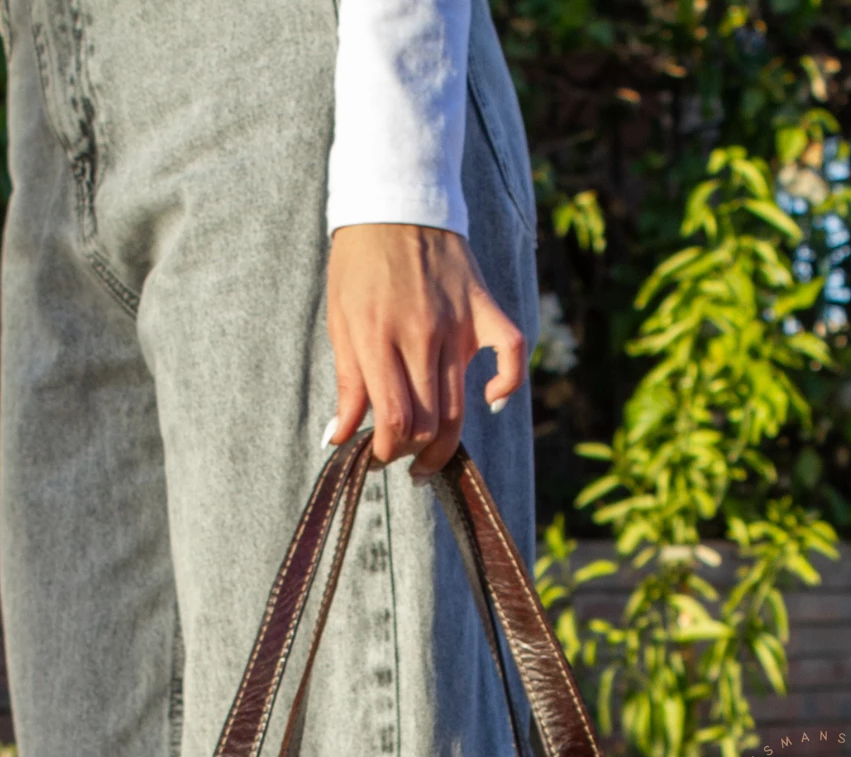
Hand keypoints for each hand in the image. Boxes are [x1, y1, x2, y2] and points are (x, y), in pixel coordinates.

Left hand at [324, 223, 526, 477]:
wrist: (397, 203)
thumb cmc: (360, 265)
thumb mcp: (340, 321)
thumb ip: (347, 382)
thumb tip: (339, 439)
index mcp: (378, 336)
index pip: (394, 419)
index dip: (387, 452)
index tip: (377, 458)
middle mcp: (421, 334)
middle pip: (428, 423)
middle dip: (411, 452)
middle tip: (400, 454)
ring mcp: (458, 322)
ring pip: (461, 407)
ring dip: (444, 443)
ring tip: (428, 454)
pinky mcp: (484, 309)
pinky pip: (511, 355)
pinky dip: (506, 387)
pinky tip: (490, 400)